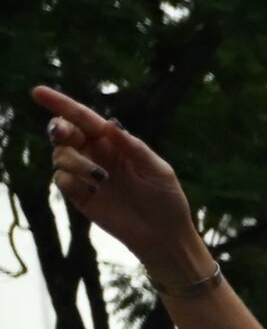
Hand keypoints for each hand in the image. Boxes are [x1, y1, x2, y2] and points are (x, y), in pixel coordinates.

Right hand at [30, 88, 209, 286]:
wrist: (163, 236)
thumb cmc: (166, 199)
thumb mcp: (157, 170)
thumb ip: (134, 147)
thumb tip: (110, 125)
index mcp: (113, 141)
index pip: (83, 117)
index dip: (60, 103)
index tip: (38, 92)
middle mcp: (95, 153)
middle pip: (64, 131)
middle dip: (59, 129)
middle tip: (63, 134)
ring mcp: (85, 174)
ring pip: (60, 155)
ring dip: (75, 162)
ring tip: (101, 178)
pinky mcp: (78, 195)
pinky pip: (62, 180)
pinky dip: (73, 181)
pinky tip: (95, 192)